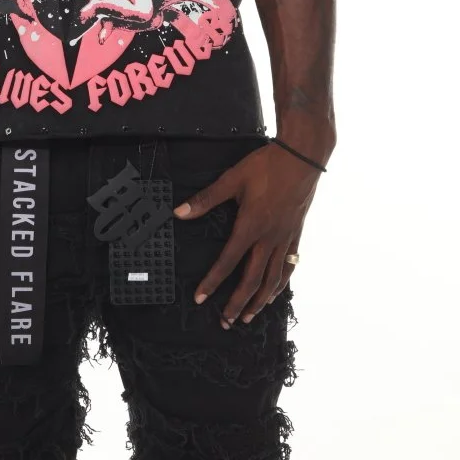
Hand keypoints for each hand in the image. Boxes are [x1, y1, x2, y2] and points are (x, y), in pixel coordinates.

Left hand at [173, 142, 319, 325]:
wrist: (301, 159)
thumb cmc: (266, 167)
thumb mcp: (231, 179)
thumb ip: (206, 199)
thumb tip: (180, 212)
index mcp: (250, 226)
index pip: (227, 262)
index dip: (212, 282)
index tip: (201, 298)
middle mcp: (268, 239)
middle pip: (252, 280)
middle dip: (237, 303)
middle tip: (226, 321)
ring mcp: (284, 239)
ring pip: (272, 279)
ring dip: (259, 301)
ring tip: (249, 317)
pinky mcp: (295, 235)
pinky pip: (289, 267)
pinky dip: (281, 284)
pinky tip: (275, 293)